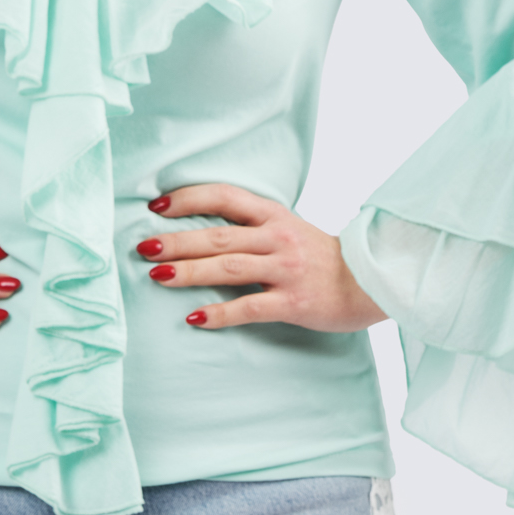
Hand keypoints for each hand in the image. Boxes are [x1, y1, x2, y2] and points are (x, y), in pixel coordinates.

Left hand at [136, 185, 385, 333]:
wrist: (371, 281)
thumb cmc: (319, 257)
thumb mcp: (287, 228)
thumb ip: (251, 226)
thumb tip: (197, 229)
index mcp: (273, 215)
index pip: (224, 197)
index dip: (187, 198)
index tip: (156, 207)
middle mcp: (277, 238)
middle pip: (217, 236)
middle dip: (176, 240)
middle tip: (143, 246)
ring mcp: (286, 270)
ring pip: (228, 268)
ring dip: (188, 272)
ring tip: (156, 276)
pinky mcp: (294, 302)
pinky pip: (249, 307)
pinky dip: (219, 313)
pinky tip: (194, 318)